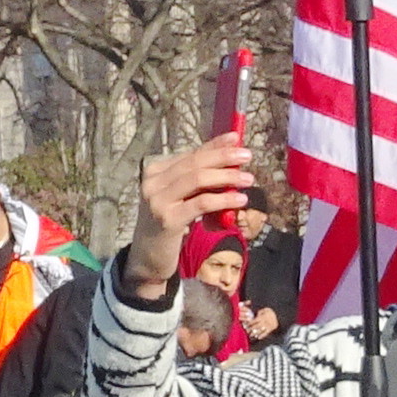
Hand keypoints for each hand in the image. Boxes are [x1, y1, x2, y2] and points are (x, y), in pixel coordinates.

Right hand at [127, 130, 253, 291]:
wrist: (148, 258)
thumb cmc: (168, 225)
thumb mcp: (180, 198)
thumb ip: (197, 181)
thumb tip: (229, 163)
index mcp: (155, 171)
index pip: (190, 154)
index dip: (214, 145)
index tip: (235, 139)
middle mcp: (152, 182)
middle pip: (195, 163)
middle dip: (224, 157)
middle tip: (247, 156)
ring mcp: (158, 200)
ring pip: (198, 179)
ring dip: (227, 177)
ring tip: (248, 179)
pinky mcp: (168, 219)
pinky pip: (202, 203)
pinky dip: (224, 200)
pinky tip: (240, 200)